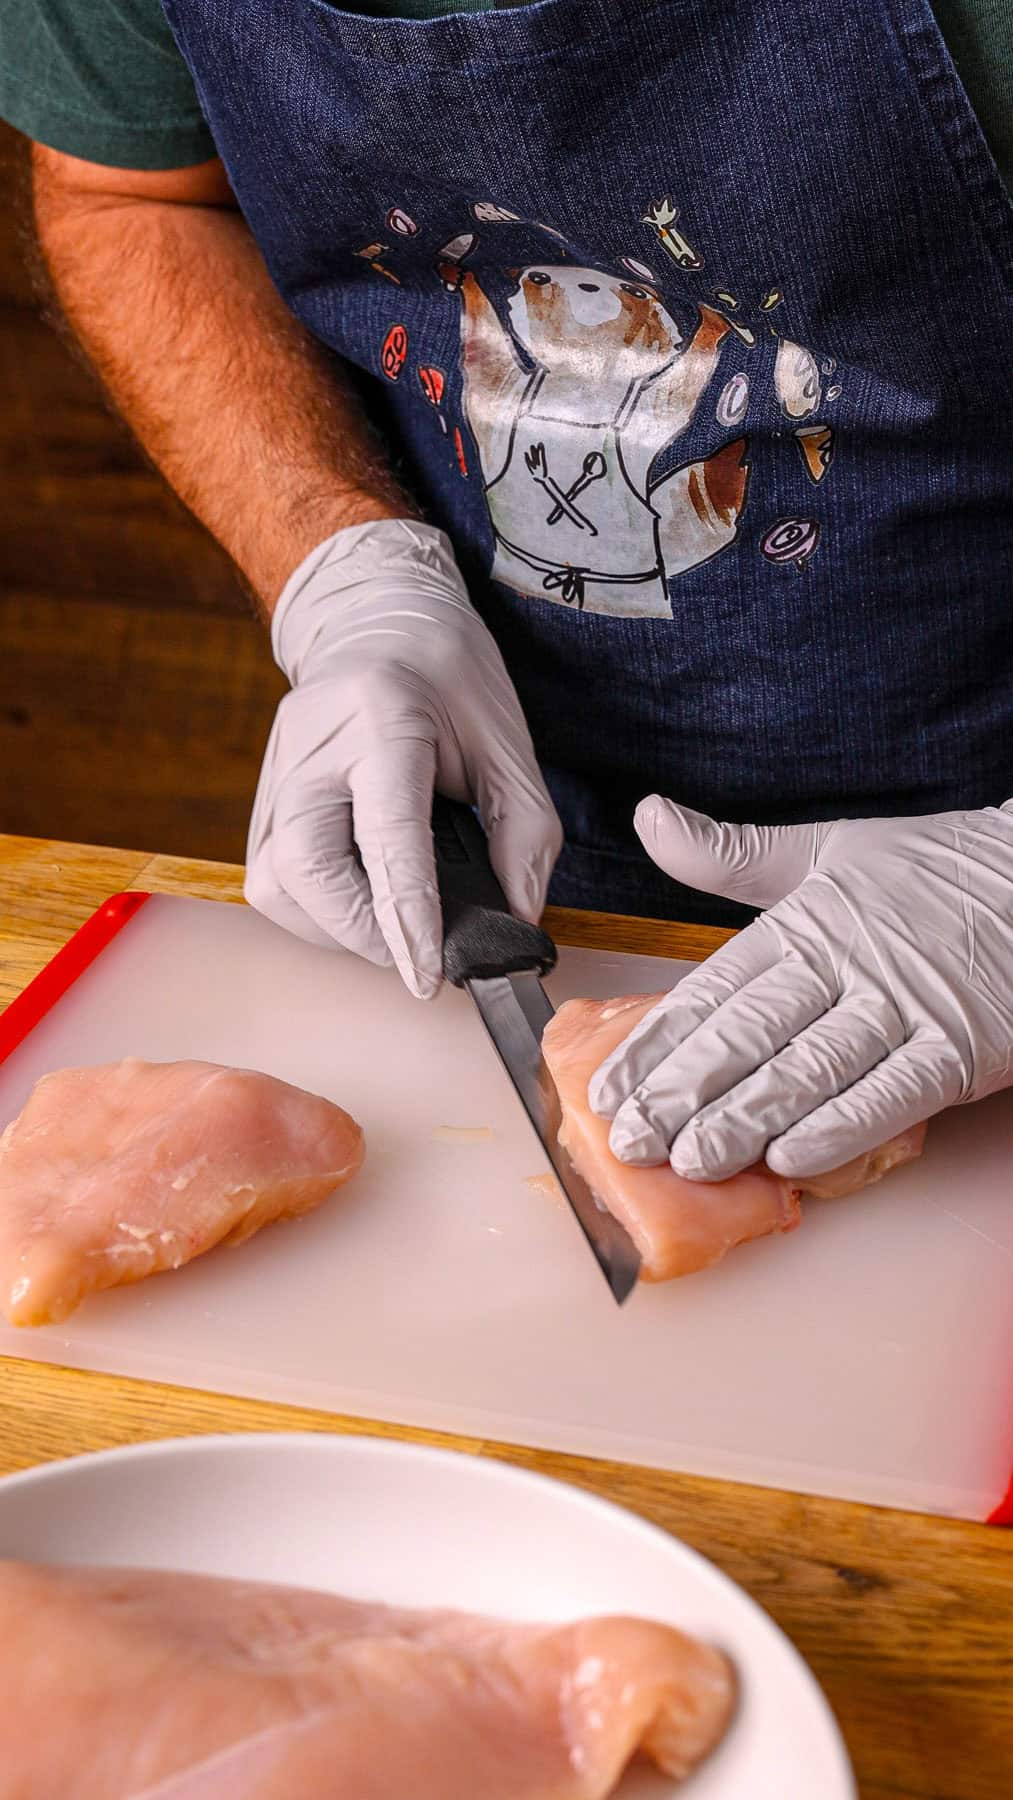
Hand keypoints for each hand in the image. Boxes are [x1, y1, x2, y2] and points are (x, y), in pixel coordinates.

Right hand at [246, 520, 561, 997]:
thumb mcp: (508, 743)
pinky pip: (269, 874)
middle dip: (360, 932)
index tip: (429, 975)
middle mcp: (314, 746)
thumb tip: (515, 921)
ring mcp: (277, 769)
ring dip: (332, 926)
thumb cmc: (450, 676)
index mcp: (382, 718)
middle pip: (305, 868)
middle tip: (415, 951)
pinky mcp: (263, 793)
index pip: (386, 836)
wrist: (379, 616)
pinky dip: (314, 908)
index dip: (407, 917)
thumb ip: (524, 834)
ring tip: (388, 926)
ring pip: (275, 882)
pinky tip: (359, 900)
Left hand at [590, 796, 1012, 1179]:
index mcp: (807, 920)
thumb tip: (648, 817)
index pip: (714, 988)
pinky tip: (787, 1159)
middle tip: (632, 1140)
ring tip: (691, 1160)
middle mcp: (847, 963)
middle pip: (749, 1034)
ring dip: (744, 1119)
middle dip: (683, 1092)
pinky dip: (836, 1130)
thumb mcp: (828, 849)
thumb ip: (733, 854)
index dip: (658, 1042)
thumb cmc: (936, 871)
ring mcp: (904, 1008)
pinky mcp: (959, 1049)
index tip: (610, 1087)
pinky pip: (889, 1097)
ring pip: (809, 1071)